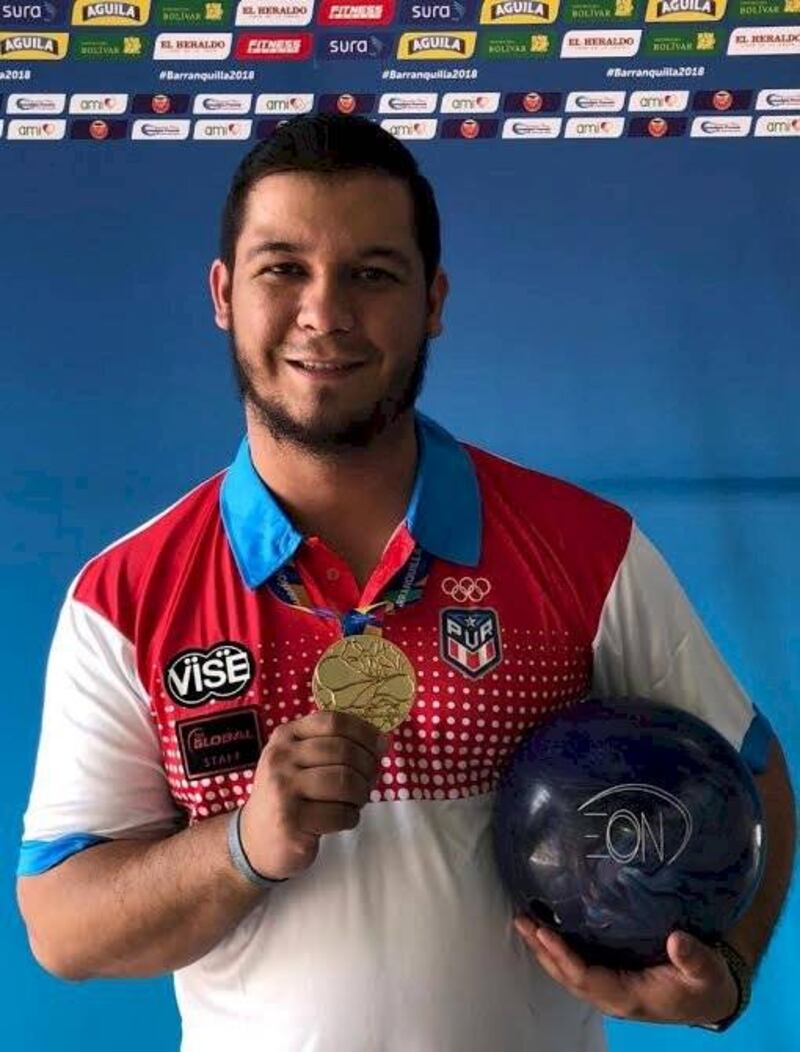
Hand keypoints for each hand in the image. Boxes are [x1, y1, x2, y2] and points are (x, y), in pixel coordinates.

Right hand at [240, 710, 386, 881]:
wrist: (255, 839)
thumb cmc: (289, 794)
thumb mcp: (299, 759)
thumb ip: (332, 745)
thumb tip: (380, 741)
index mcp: (286, 736)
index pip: (333, 722)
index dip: (364, 732)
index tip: (380, 746)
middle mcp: (280, 758)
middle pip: (343, 751)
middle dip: (367, 767)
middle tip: (369, 781)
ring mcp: (283, 789)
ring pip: (345, 782)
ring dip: (361, 794)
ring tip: (355, 801)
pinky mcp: (290, 821)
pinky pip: (339, 814)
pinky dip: (351, 817)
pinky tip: (342, 818)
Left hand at [514, 917, 739, 1025]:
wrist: (710, 997)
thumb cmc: (706, 984)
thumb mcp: (707, 972)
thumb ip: (694, 958)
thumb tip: (677, 940)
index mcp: (629, 997)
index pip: (586, 979)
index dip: (563, 957)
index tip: (545, 933)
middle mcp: (612, 996)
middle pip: (568, 976)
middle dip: (543, 950)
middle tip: (521, 920)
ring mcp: (609, 988)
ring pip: (568, 972)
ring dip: (545, 949)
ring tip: (524, 920)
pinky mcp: (610, 977)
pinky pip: (577, 966)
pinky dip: (558, 949)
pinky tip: (547, 928)